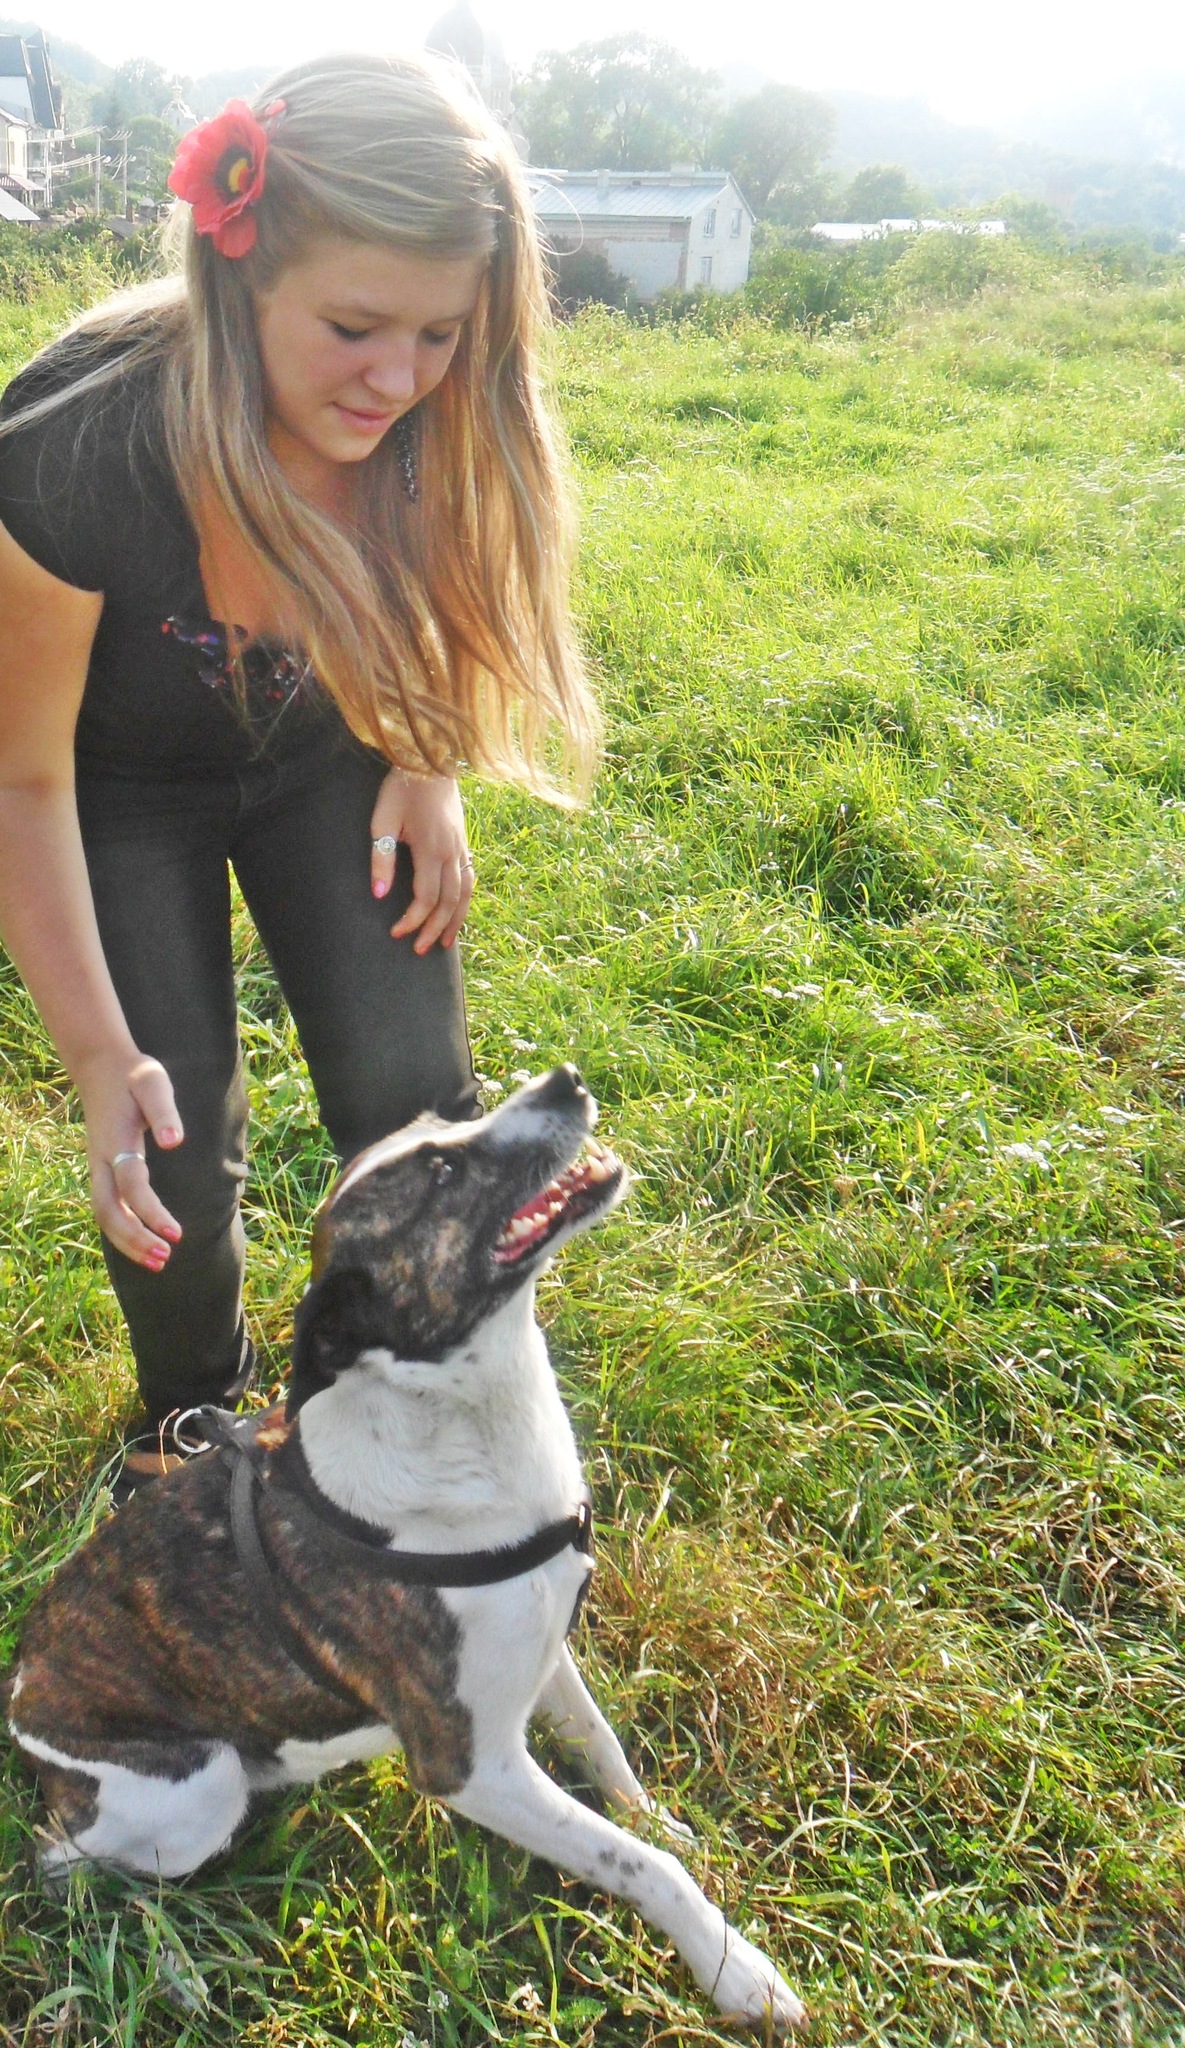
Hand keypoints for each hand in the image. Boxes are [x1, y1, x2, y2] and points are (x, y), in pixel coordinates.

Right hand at [75, 1045, 184, 1270]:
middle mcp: (101, 1159)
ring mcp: (97, 1167)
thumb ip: (164, 1111)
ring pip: (103, 1214)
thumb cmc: (135, 1075)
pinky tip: (143, 1247)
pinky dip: (121, 1231)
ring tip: (158, 1262)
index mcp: (115, 1140)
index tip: (177, 1234)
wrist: (102, 1067)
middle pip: (109, 1210)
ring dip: (127, 1242)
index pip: (131, 1186)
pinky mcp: (100, 1171)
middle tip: (165, 1258)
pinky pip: (106, 1208)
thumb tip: (173, 1142)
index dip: (152, 1212)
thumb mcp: (153, 1081)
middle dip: (135, 1239)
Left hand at [370, 769, 474, 953]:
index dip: (412, 920)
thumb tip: (379, 894)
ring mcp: (461, 848)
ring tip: (446, 942)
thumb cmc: (402, 788)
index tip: (396, 933)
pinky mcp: (464, 842)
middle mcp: (452, 853)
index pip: (426, 898)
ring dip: (456, 921)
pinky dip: (465, 901)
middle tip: (420, 950)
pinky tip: (458, 912)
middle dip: (434, 929)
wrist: (431, 759)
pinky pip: (470, 879)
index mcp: (431, 850)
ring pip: (465, 894)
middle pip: (448, 903)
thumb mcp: (383, 821)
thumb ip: (381, 858)